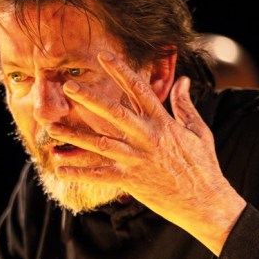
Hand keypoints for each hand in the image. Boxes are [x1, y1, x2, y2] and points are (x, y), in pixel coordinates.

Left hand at [46, 53, 245, 254]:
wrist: (207, 203)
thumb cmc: (204, 166)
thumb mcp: (199, 132)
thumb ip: (185, 105)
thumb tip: (182, 80)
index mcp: (163, 123)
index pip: (139, 90)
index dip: (121, 71)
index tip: (104, 56)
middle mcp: (147, 138)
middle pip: (114, 113)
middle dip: (90, 98)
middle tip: (68, 86)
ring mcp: (138, 160)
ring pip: (101, 144)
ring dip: (74, 136)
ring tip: (51, 127)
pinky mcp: (132, 181)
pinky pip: (101, 176)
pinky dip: (80, 172)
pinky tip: (60, 168)